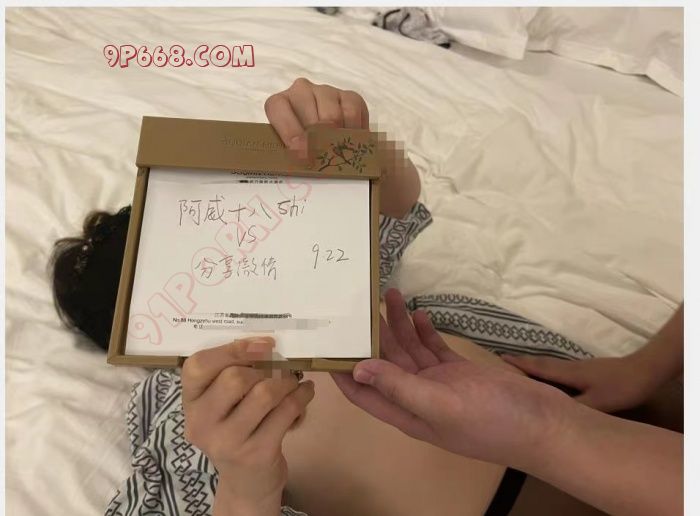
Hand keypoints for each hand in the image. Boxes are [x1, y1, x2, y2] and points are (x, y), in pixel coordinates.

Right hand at [182, 337, 314, 515]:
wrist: (245, 482)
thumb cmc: (236, 430)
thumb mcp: (221, 405)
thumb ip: (229, 374)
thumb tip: (266, 343)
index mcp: (190, 402)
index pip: (198, 366)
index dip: (232, 349)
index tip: (263, 343)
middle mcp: (201, 423)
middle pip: (235, 378)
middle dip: (266, 367)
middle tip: (282, 366)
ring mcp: (228, 441)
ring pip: (265, 393)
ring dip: (287, 381)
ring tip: (295, 380)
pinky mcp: (256, 453)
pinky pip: (286, 412)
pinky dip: (302, 396)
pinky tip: (305, 392)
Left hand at [264, 78, 420, 216]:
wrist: (367, 178)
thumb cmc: (332, 178)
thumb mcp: (313, 175)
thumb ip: (302, 169)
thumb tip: (288, 181)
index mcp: (283, 120)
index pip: (275, 108)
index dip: (286, 127)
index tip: (300, 154)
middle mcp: (299, 100)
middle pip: (296, 97)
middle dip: (311, 127)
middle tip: (324, 153)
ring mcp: (323, 95)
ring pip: (323, 97)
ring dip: (333, 125)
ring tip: (343, 148)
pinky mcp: (348, 97)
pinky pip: (350, 100)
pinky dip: (354, 120)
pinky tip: (358, 136)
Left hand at [331, 289, 573, 469]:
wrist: (543, 424)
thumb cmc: (491, 420)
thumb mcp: (440, 404)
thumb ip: (398, 386)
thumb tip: (357, 370)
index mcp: (406, 412)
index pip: (362, 392)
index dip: (342, 371)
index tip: (326, 342)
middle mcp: (417, 397)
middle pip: (383, 364)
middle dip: (370, 336)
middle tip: (358, 304)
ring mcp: (439, 383)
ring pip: (408, 351)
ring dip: (397, 325)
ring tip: (388, 295)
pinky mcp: (459, 371)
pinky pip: (433, 347)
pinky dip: (424, 330)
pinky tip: (417, 311)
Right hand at [501, 353, 659, 412]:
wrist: (644, 371)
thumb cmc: (620, 387)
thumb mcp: (596, 402)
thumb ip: (573, 407)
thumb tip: (548, 412)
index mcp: (567, 373)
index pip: (537, 367)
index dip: (518, 364)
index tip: (499, 359)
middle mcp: (569, 367)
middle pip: (541, 363)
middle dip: (522, 363)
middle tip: (503, 364)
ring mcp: (579, 368)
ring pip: (551, 367)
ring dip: (534, 368)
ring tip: (520, 373)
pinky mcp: (588, 371)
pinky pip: (560, 371)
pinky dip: (548, 373)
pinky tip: (550, 381)